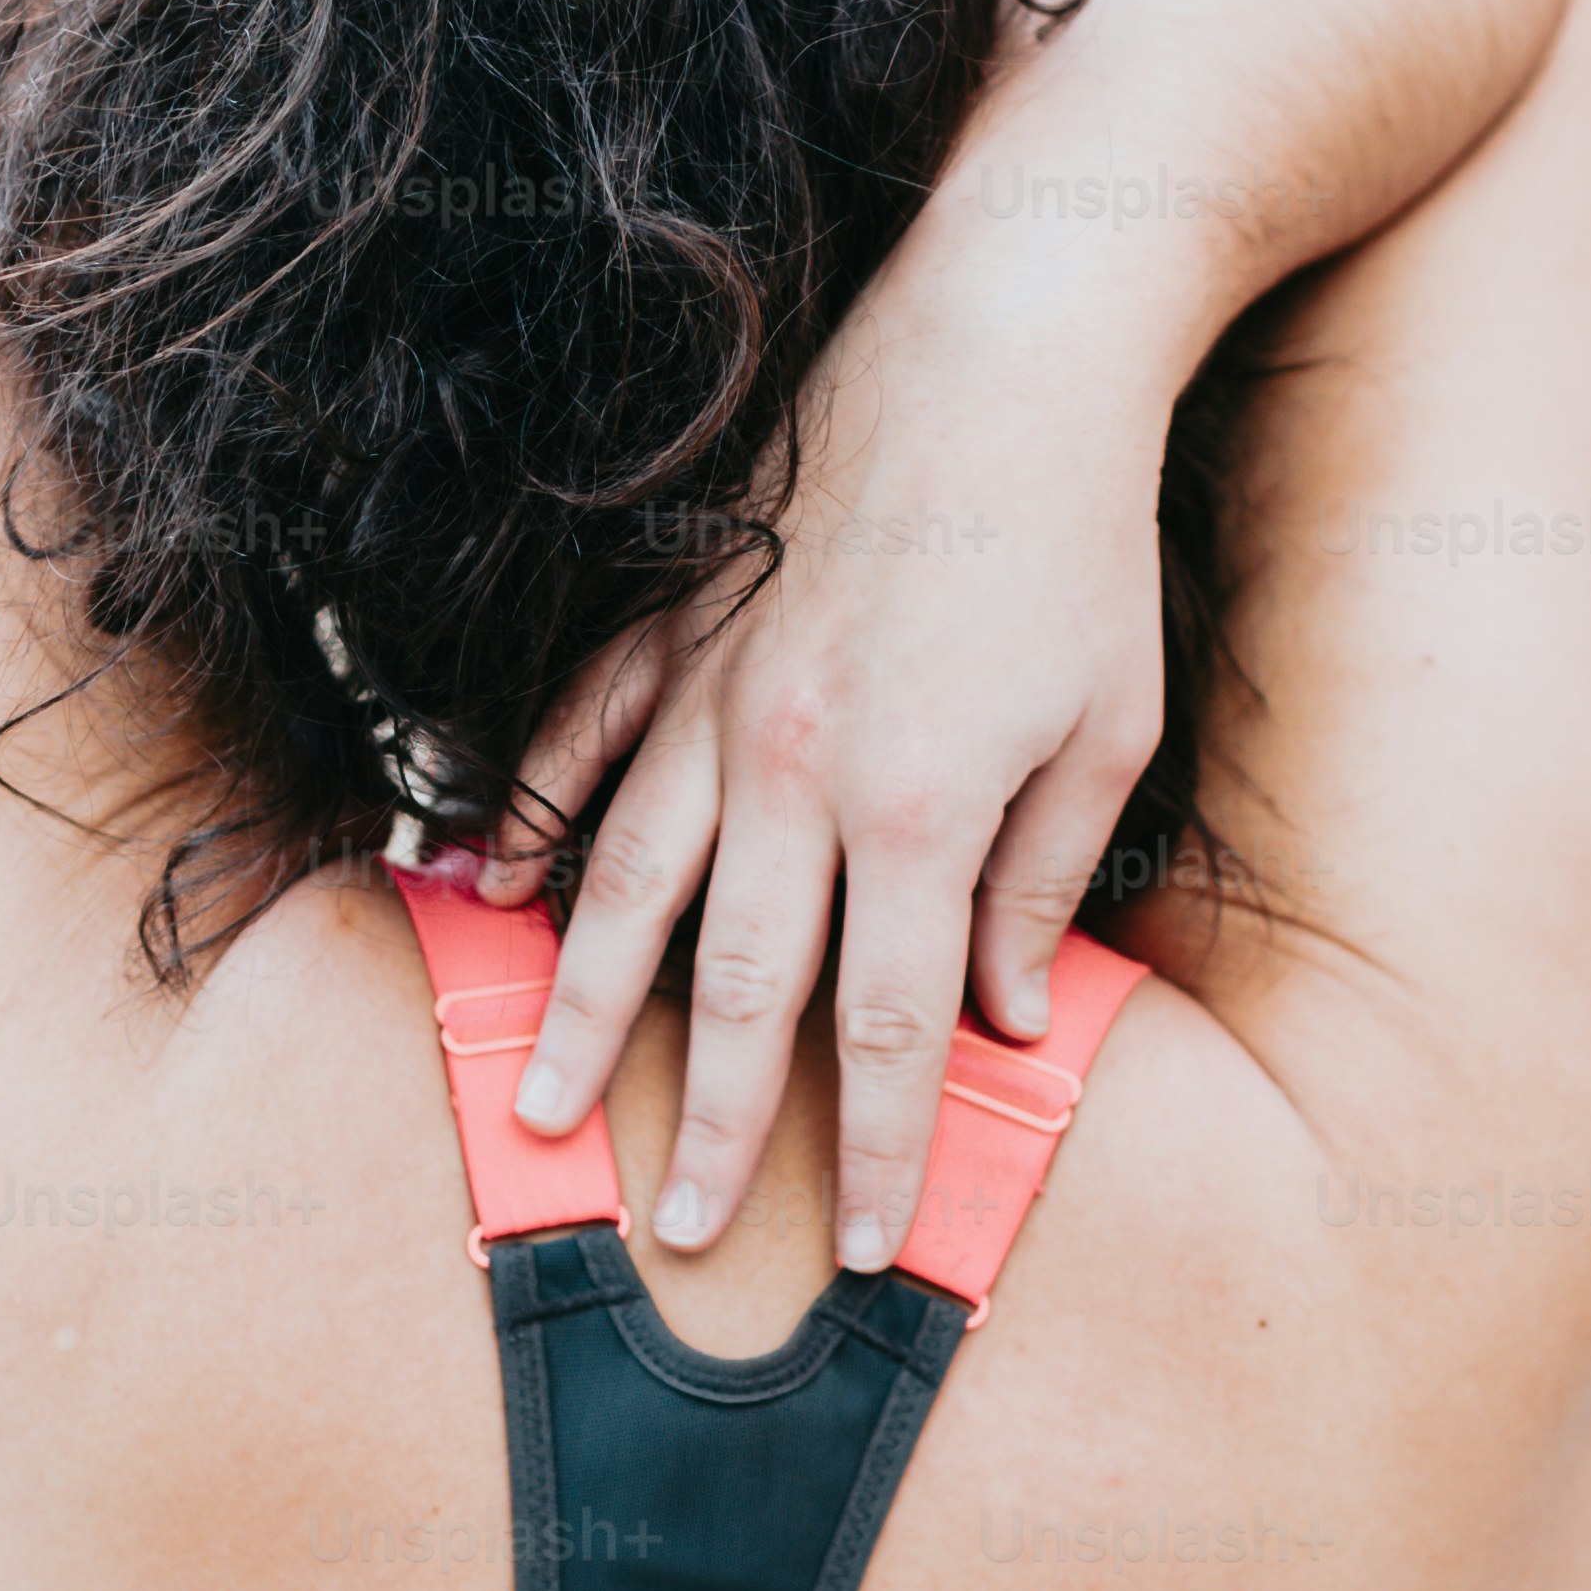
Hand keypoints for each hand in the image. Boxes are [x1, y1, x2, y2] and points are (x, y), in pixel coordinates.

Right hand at [483, 253, 1177, 1270]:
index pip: (893, 1024)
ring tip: (539, 1101)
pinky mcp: (677, 622)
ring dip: (580, 1006)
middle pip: (740, 985)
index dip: (884, 1146)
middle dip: (712, 1123)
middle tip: (679, 1230)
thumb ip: (1042, 886)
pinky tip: (485, 884)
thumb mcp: (1106, 731)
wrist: (1006, 343)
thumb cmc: (1080, 544)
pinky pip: (582, 735)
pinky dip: (532, 812)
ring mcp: (718, 691)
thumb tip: (1005, 1020)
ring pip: (627, 880)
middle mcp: (797, 766)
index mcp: (920, 807)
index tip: (870, 1248)